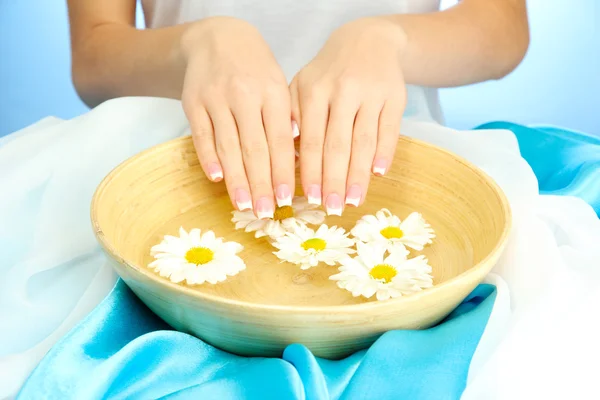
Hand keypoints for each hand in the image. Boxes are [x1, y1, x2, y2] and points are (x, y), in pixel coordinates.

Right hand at [180, 17, 294, 216]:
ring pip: (228, 146)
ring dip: (237, 179)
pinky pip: (202, 135)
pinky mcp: (193, 102)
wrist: (219, 38)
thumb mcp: (279, 87)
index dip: (283, 172)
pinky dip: (209, 158)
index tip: (287, 199)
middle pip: (254, 148)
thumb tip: (299, 161)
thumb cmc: (257, 71)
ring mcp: (216, 98)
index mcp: (273, 93)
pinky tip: (217, 179)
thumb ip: (287, 121)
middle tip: (266, 212)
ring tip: (244, 205)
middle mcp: (245, 95)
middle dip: (261, 184)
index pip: (280, 141)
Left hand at [290, 18, 406, 214]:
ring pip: (364, 141)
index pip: (312, 139)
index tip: (309, 198)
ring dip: (359, 174)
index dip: (311, 171)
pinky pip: (390, 130)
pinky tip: (379, 174)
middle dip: (334, 180)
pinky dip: (385, 153)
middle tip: (333, 208)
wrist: (368, 40)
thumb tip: (291, 154)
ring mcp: (372, 94)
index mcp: (315, 90)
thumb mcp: (302, 84)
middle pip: (338, 144)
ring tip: (354, 201)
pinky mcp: (395, 96)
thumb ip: (292, 116)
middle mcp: (343, 91)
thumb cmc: (328, 72)